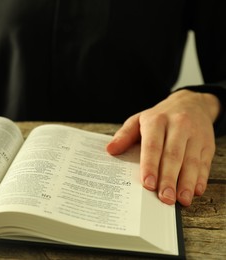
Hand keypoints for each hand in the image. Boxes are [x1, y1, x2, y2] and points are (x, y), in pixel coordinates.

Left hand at [106, 89, 220, 205]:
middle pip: (173, 156)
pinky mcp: (208, 144)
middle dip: (169, 179)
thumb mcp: (138, 120)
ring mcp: (195, 135)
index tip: (148, 184)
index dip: (150, 165)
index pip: (153, 145)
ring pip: (191, 161)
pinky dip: (201, 178)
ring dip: (186, 183)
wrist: (190, 103)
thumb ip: (124, 136)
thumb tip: (110, 150)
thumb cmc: (159, 117)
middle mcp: (178, 126)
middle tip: (164, 198)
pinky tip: (195, 191)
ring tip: (181, 200)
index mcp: (156, 121)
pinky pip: (205, 163)